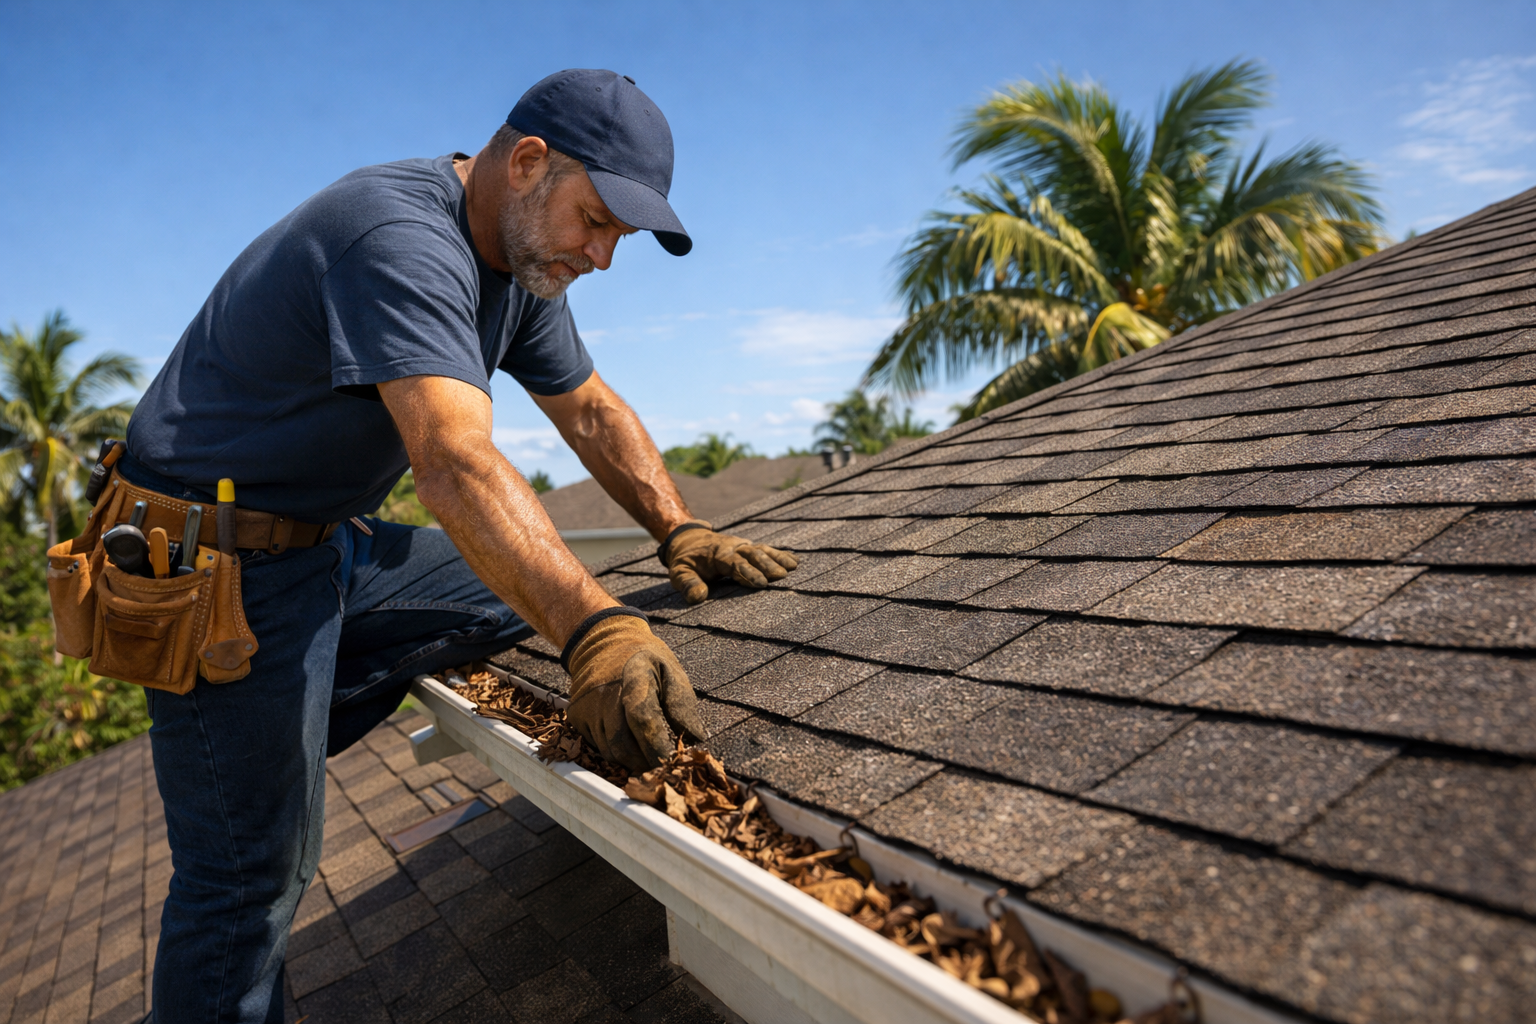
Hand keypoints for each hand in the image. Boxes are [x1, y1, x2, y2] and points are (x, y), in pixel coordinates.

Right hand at [563, 610, 704, 770]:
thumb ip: (683, 705)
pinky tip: (628, 743)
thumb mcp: (671, 670)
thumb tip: (697, 739)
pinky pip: (596, 746)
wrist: (601, 642)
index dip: (656, 747)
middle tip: (661, 767)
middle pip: (623, 744)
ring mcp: (587, 706)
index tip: (671, 763)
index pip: (643, 720)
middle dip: (644, 762)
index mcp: (635, 678)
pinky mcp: (576, 716)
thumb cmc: (644, 659)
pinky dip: (614, 751)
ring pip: (609, 750)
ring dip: (630, 760)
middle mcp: (606, 693)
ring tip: (647, 756)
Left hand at [661, 521, 798, 603]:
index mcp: (717, 553)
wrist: (689, 539)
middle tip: (781, 576)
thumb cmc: (686, 560)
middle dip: (767, 565)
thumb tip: (698, 597)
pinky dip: (780, 554)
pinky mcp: (748, 548)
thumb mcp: (679, 572)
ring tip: (793, 568)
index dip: (748, 572)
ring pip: (762, 550)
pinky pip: (766, 549)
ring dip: (778, 558)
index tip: (761, 583)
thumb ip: (687, 584)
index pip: (734, 562)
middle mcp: (733, 546)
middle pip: (752, 554)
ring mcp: (742, 546)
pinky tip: (795, 561)